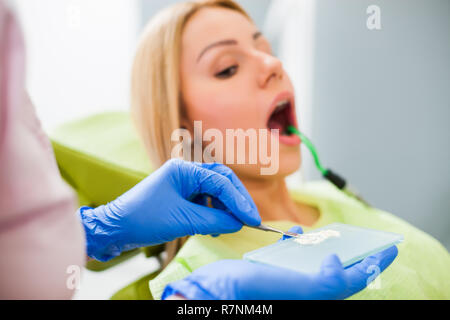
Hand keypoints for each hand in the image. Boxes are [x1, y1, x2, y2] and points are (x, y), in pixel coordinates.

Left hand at [79, 159, 260, 260]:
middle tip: (250, 218)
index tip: (253, 219)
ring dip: (225, 208)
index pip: (221, 182)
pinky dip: (213, 212)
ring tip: (230, 225)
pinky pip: (204, 201)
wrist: (116, 228)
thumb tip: (239, 223)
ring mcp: (182, 183)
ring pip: (214, 191)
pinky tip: (215, 227)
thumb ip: (215, 220)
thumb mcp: (183, 220)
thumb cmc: (144, 219)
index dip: (239, 201)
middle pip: (221, 180)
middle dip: (236, 200)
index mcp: (184, 170)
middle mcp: (185, 171)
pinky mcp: (180, 195)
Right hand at [162, 226, 397, 299]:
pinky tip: (290, 235)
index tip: (391, 248)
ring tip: (330, 234)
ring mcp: (286, 281)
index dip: (375, 263)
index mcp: (314, 297)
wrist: (210, 293)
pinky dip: (292, 243)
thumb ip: (326, 283)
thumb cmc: (249, 294)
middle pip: (337, 273)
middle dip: (353, 255)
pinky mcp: (268, 273)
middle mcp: (302, 291)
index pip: (354, 281)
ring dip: (323, 246)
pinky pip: (287, 256)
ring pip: (313, 263)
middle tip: (366, 241)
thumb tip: (337, 263)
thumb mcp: (295, 289)